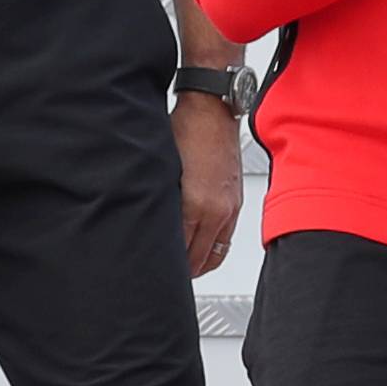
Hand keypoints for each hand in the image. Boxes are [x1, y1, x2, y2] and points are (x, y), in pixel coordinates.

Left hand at [172, 91, 243, 276]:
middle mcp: (218, 212)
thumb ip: (160, 205)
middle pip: (200, 261)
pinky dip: (213, 249)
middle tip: (165, 275)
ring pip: (216, 254)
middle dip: (183, 272)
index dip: (168, 266)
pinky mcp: (236, 202)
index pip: (182, 254)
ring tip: (183, 267)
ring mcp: (230, 208)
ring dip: (200, 264)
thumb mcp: (163, 171)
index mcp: (197, 207)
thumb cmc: (186, 130)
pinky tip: (199, 246)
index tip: (155, 270)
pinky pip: (226, 239)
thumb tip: (150, 227)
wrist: (212, 110)